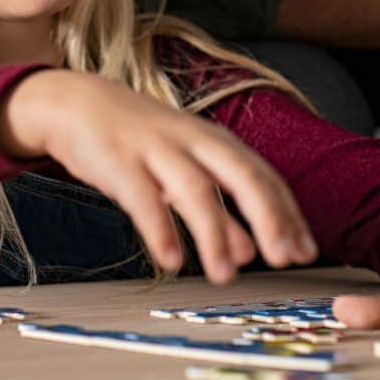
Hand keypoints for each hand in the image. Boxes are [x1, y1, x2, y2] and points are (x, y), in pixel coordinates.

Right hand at [0, 69, 316, 282]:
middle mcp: (191, 140)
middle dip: (269, 217)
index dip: (287, 213)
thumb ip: (218, 211)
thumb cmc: (135, 139)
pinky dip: (160, 230)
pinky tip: (172, 261)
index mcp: (212, 140)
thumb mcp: (182, 172)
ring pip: (195, 189)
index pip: (263, 176)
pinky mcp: (117, 161)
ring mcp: (154, 148)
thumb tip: (251, 252)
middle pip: (242, 175)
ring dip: (216, 234)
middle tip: (287, 259)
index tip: (306, 253)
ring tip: (227, 276)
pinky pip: (143, 198)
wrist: (73, 102)